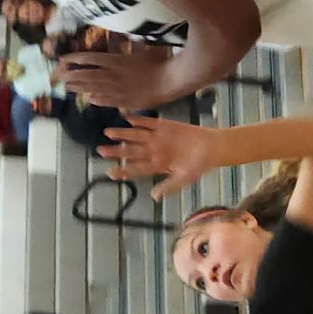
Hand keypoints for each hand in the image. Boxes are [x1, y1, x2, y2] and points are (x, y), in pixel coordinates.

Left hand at [52, 50, 173, 109]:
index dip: (74, 59)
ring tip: (68, 87)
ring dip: (79, 88)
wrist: (171, 81)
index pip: (89, 58)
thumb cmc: (161, 61)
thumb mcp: (145, 45)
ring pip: (92, 89)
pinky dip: (96, 99)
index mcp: (116, 60)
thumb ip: (135, 41)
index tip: (63, 58)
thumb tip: (130, 33)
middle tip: (57, 77)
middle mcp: (113, 75)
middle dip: (70, 76)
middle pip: (86, 75)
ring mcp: (117, 90)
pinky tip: (90, 98)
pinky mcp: (125, 101)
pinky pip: (106, 101)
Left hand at [98, 113, 219, 197]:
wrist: (212, 147)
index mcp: (157, 166)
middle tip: (99, 151)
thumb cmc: (200, 165)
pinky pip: (148, 122)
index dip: (123, 171)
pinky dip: (138, 120)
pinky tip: (127, 117)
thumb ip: (169, 186)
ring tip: (108, 132)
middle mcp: (154, 151)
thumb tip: (154, 197)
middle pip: (131, 152)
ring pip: (136, 136)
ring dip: (122, 134)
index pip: (136, 169)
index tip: (109, 173)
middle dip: (115, 151)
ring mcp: (158, 138)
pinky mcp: (165, 126)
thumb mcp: (185, 179)